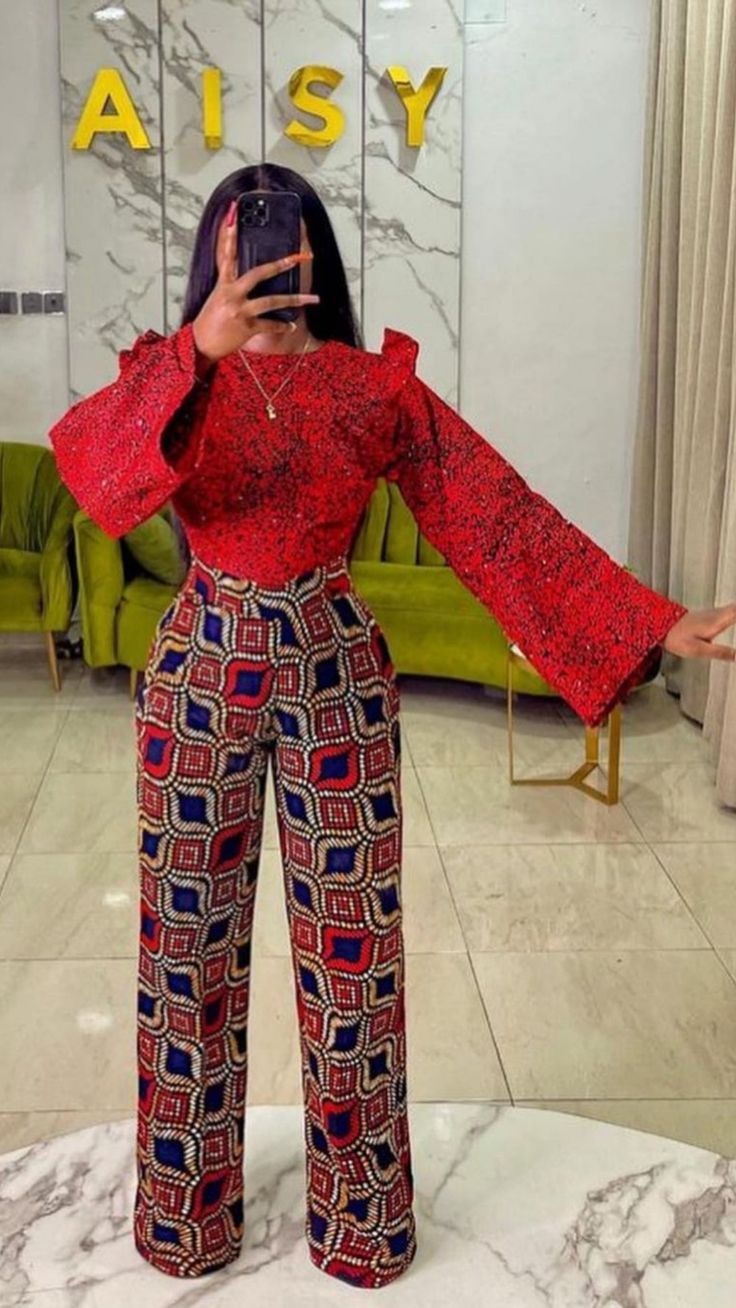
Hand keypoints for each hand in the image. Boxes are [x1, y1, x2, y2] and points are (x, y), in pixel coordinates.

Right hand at [191, 198, 319, 364]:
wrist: (201, 345)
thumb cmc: (211, 320)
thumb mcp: (218, 296)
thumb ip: (232, 282)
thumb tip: (252, 273)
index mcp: (223, 283)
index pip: (226, 253)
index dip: (229, 233)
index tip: (233, 213)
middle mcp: (231, 293)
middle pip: (258, 273)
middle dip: (280, 264)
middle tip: (297, 258)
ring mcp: (239, 310)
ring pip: (272, 300)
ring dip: (295, 300)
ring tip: (313, 298)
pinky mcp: (246, 327)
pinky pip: (270, 324)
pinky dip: (282, 326)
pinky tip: (291, 325)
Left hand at [663, 603, 735, 660]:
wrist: (661, 627)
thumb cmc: (677, 638)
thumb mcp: (698, 650)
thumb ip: (720, 652)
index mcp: (715, 622)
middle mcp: (716, 614)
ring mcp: (713, 613)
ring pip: (733, 607)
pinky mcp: (710, 615)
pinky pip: (729, 610)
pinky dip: (735, 612)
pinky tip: (735, 617)